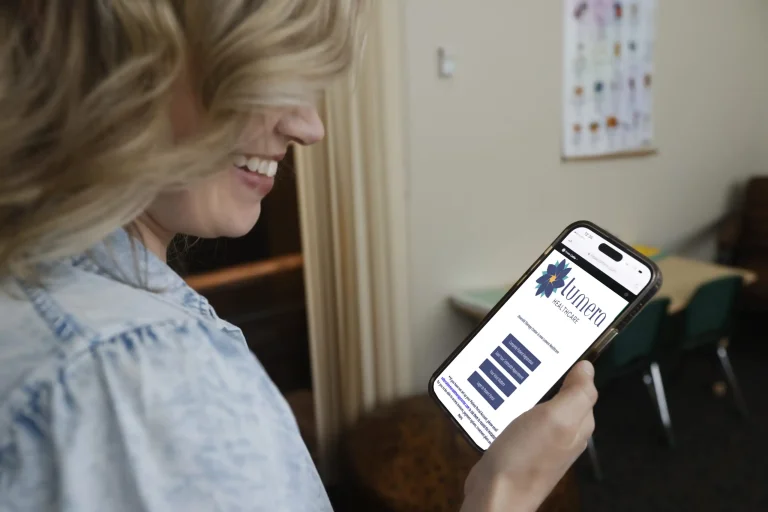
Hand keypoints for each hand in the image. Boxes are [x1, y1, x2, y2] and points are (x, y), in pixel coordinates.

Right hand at [460, 361, 596, 511]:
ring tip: (509, 378)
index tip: (550, 349)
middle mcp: (563, 430)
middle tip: (524, 363)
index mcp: (579, 422)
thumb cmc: (525, 460)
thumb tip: (587, 368)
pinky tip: (499, 400)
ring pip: (535, 402)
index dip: (568, 365)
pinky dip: (509, 405)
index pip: (581, 384)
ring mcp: (541, 438)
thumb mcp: (558, 418)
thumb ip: (577, 393)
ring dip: (522, 390)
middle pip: (557, 391)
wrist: (494, 494)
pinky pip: (517, 415)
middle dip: (543, 376)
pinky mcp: (520, 443)